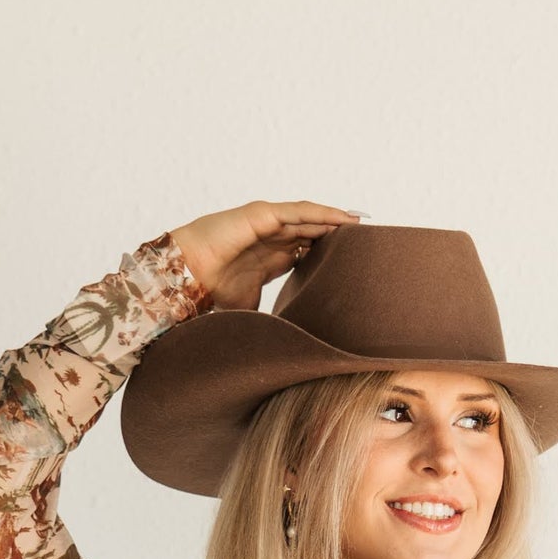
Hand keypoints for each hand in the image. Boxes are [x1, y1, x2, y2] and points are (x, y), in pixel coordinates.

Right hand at [169, 199, 361, 311]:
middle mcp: (273, 238)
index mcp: (273, 258)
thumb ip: (273, 318)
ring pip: (310, 219)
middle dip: (340, 235)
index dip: (331, 253)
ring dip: (336, 220)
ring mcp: (268, 224)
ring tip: (362, 225)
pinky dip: (322, 212)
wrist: (189, 275)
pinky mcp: (263, 214)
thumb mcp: (253, 309)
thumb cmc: (213, 292)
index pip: (309, 250)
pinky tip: (343, 217)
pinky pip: (299, 211)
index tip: (355, 263)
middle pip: (314, 232)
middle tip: (368, 242)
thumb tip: (290, 347)